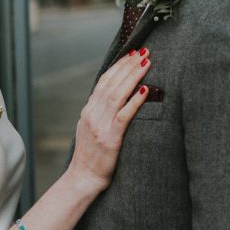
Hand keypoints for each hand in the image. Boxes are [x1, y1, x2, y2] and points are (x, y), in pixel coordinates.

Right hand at [68, 48, 151, 191]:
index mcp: (88, 111)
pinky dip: (134, 101)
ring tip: (146, 63)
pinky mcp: (110, 138)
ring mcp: (100, 125)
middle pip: (111, 83)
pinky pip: (124, 115)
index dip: (118, 66)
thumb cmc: (91, 156)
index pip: (103, 82)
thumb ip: (100, 113)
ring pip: (117, 94)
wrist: (83, 177)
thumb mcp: (91, 129)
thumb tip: (115, 98)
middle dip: (128, 66)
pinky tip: (145, 90)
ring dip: (133, 77)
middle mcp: (92, 114)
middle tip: (143, 51)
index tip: (131, 53)